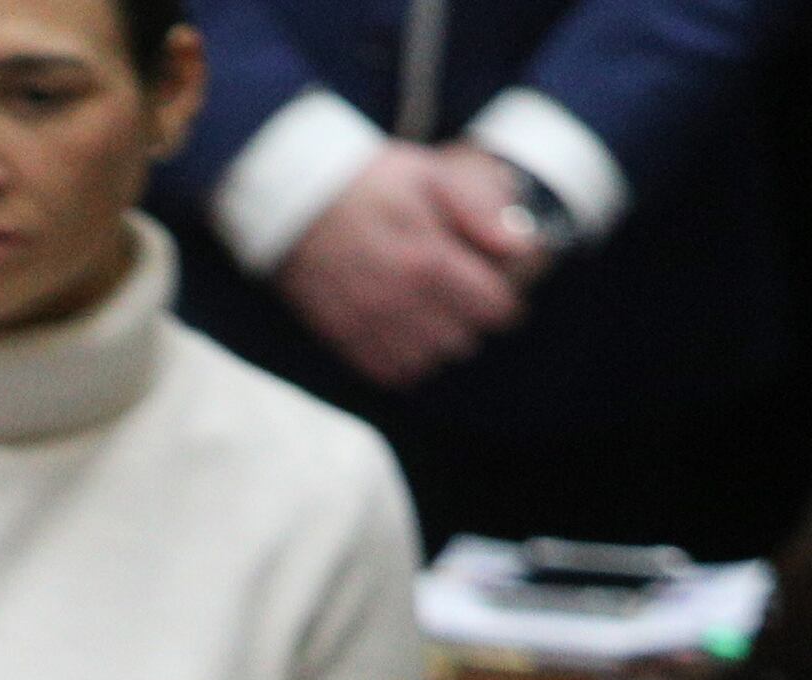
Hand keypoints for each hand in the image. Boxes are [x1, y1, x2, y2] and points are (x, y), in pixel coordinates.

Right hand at [276, 143, 536, 390]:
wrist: (291, 200)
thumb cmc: (367, 181)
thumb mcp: (429, 175)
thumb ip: (478, 210)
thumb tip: (521, 247)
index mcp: (429, 261)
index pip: (493, 308)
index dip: (501, 294)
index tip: (493, 280)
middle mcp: (400, 303)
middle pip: (464, 340)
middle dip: (470, 318)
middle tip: (460, 292)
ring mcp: (368, 326)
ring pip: (430, 362)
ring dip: (438, 341)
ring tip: (430, 312)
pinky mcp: (343, 339)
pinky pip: (391, 372)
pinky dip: (406, 359)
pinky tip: (404, 331)